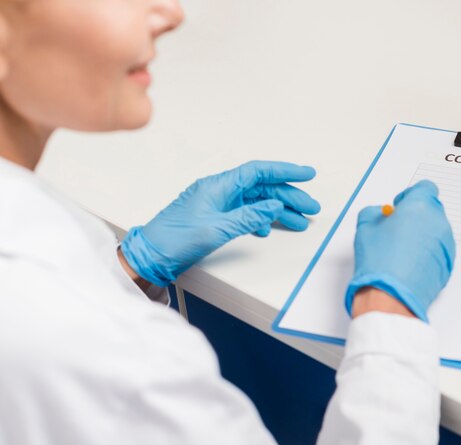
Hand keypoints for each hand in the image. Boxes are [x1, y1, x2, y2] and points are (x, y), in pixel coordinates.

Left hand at [120, 161, 318, 285]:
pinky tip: (269, 228)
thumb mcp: (216, 229)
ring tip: (299, 221)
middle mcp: (219, 191)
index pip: (259, 172)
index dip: (284, 171)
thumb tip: (273, 207)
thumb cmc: (173, 239)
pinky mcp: (215, 218)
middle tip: (310, 207)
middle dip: (288, 196)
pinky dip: (262, 219)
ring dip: (279, 210)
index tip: (306, 174)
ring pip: (256, 202)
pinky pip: (246, 213)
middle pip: (262, 188)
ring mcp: (218, 205)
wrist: (150, 255)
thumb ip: (249, 217)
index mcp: (218, 186)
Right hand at [345, 180, 455, 321]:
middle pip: (431, 209)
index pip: (425, 188)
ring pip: (436, 231)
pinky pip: (438, 250)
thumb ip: (375, 212)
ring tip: (402, 250)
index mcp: (420, 207)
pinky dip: (427, 252)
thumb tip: (382, 214)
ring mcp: (446, 244)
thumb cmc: (379, 260)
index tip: (399, 207)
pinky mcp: (448, 263)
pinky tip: (409, 264)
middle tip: (398, 228)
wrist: (390, 294)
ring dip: (422, 234)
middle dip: (416, 215)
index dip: (410, 196)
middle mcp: (438, 223)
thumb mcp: (366, 226)